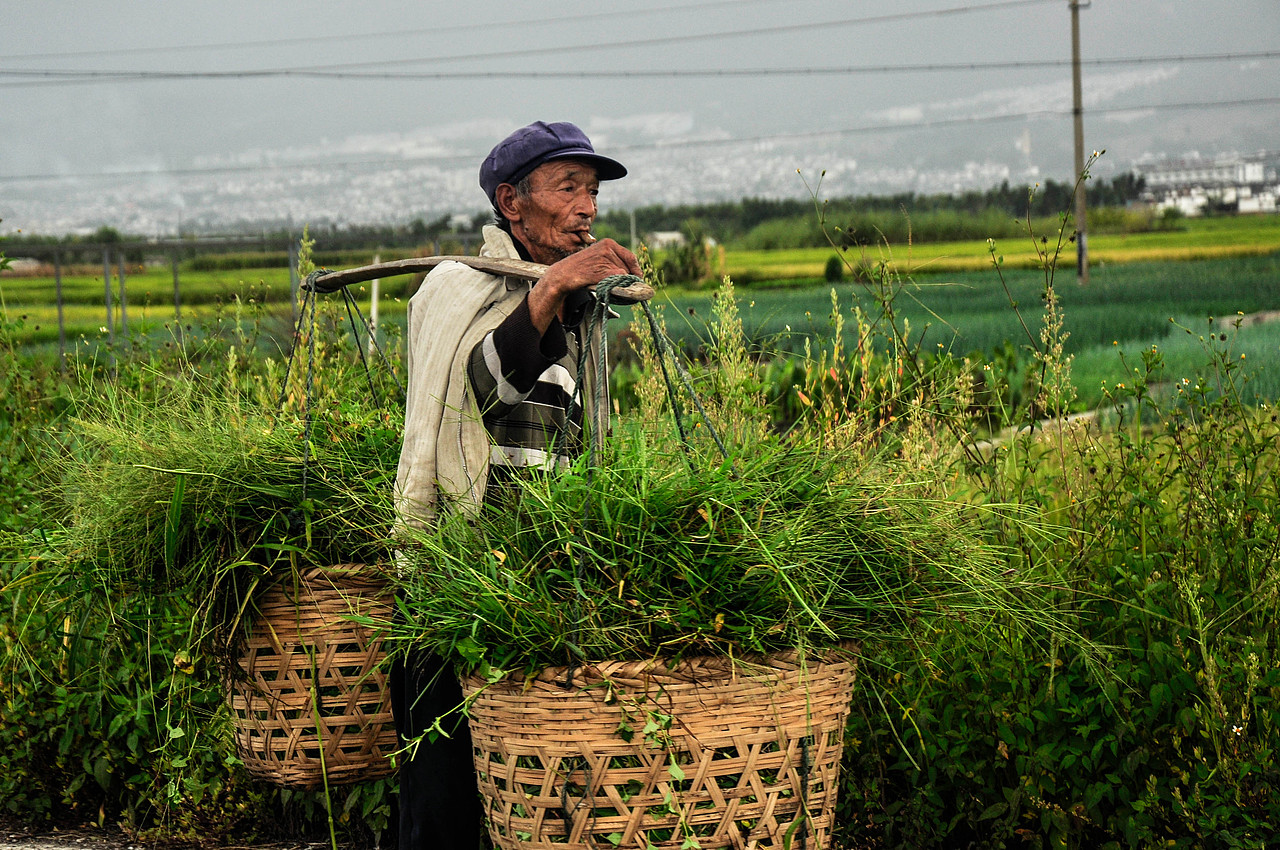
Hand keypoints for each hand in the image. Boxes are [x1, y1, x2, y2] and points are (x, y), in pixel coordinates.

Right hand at [527, 238, 641, 332]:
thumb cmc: (583, 268)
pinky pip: (617, 280)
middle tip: (618, 283)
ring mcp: (604, 259)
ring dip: (617, 281)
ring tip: (601, 280)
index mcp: (608, 243)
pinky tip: (602, 283)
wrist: (563, 274)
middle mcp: (608, 248)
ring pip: (623, 275)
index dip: (636, 269)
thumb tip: (635, 273)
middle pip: (628, 267)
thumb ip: (614, 260)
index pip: (630, 257)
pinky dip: (614, 284)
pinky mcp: (601, 270)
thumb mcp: (599, 257)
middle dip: (627, 277)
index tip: (638, 278)